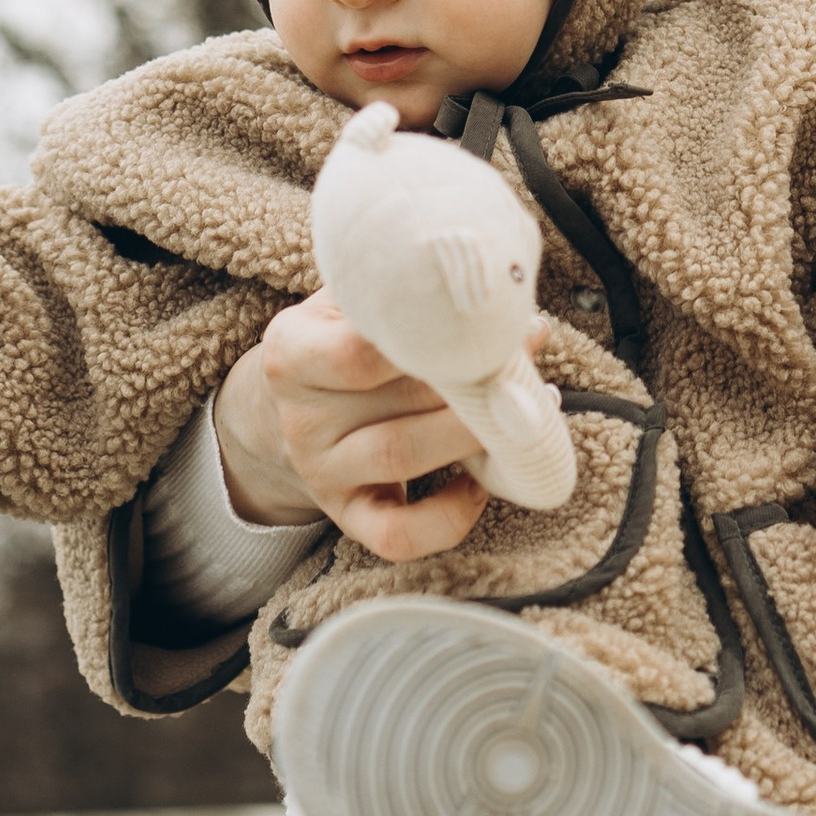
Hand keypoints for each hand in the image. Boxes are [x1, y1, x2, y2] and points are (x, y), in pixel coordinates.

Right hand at [216, 293, 549, 565]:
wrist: (289, 412)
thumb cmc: (341, 342)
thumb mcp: (345, 303)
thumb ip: (397, 291)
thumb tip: (493, 280)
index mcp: (291, 353)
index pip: (358, 352)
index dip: (430, 340)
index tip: (484, 321)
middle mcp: (299, 418)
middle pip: (396, 403)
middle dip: (473, 379)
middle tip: (527, 350)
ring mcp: (321, 473)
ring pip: (401, 458)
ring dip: (473, 434)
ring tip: (521, 410)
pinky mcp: (347, 516)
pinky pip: (397, 535)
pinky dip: (448, 518)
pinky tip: (481, 484)